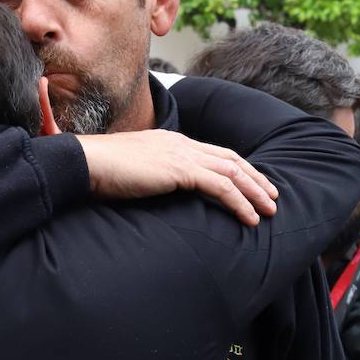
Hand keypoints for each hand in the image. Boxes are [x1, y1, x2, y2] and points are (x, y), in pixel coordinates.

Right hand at [75, 130, 277, 225]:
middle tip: (273, 197)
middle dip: (256, 178)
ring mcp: (182, 155)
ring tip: (270, 211)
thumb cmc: (101, 171)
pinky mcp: (180, 170)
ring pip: (232, 172)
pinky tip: (249, 218)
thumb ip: (152, 176)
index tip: (253, 183)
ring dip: (255, 192)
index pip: (214, 153)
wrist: (86, 162)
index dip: (238, 168)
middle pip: (231, 159)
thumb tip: (158, 189)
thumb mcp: (134, 171)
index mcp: (171, 141)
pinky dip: (239, 202)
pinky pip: (221, 187)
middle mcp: (181, 144)